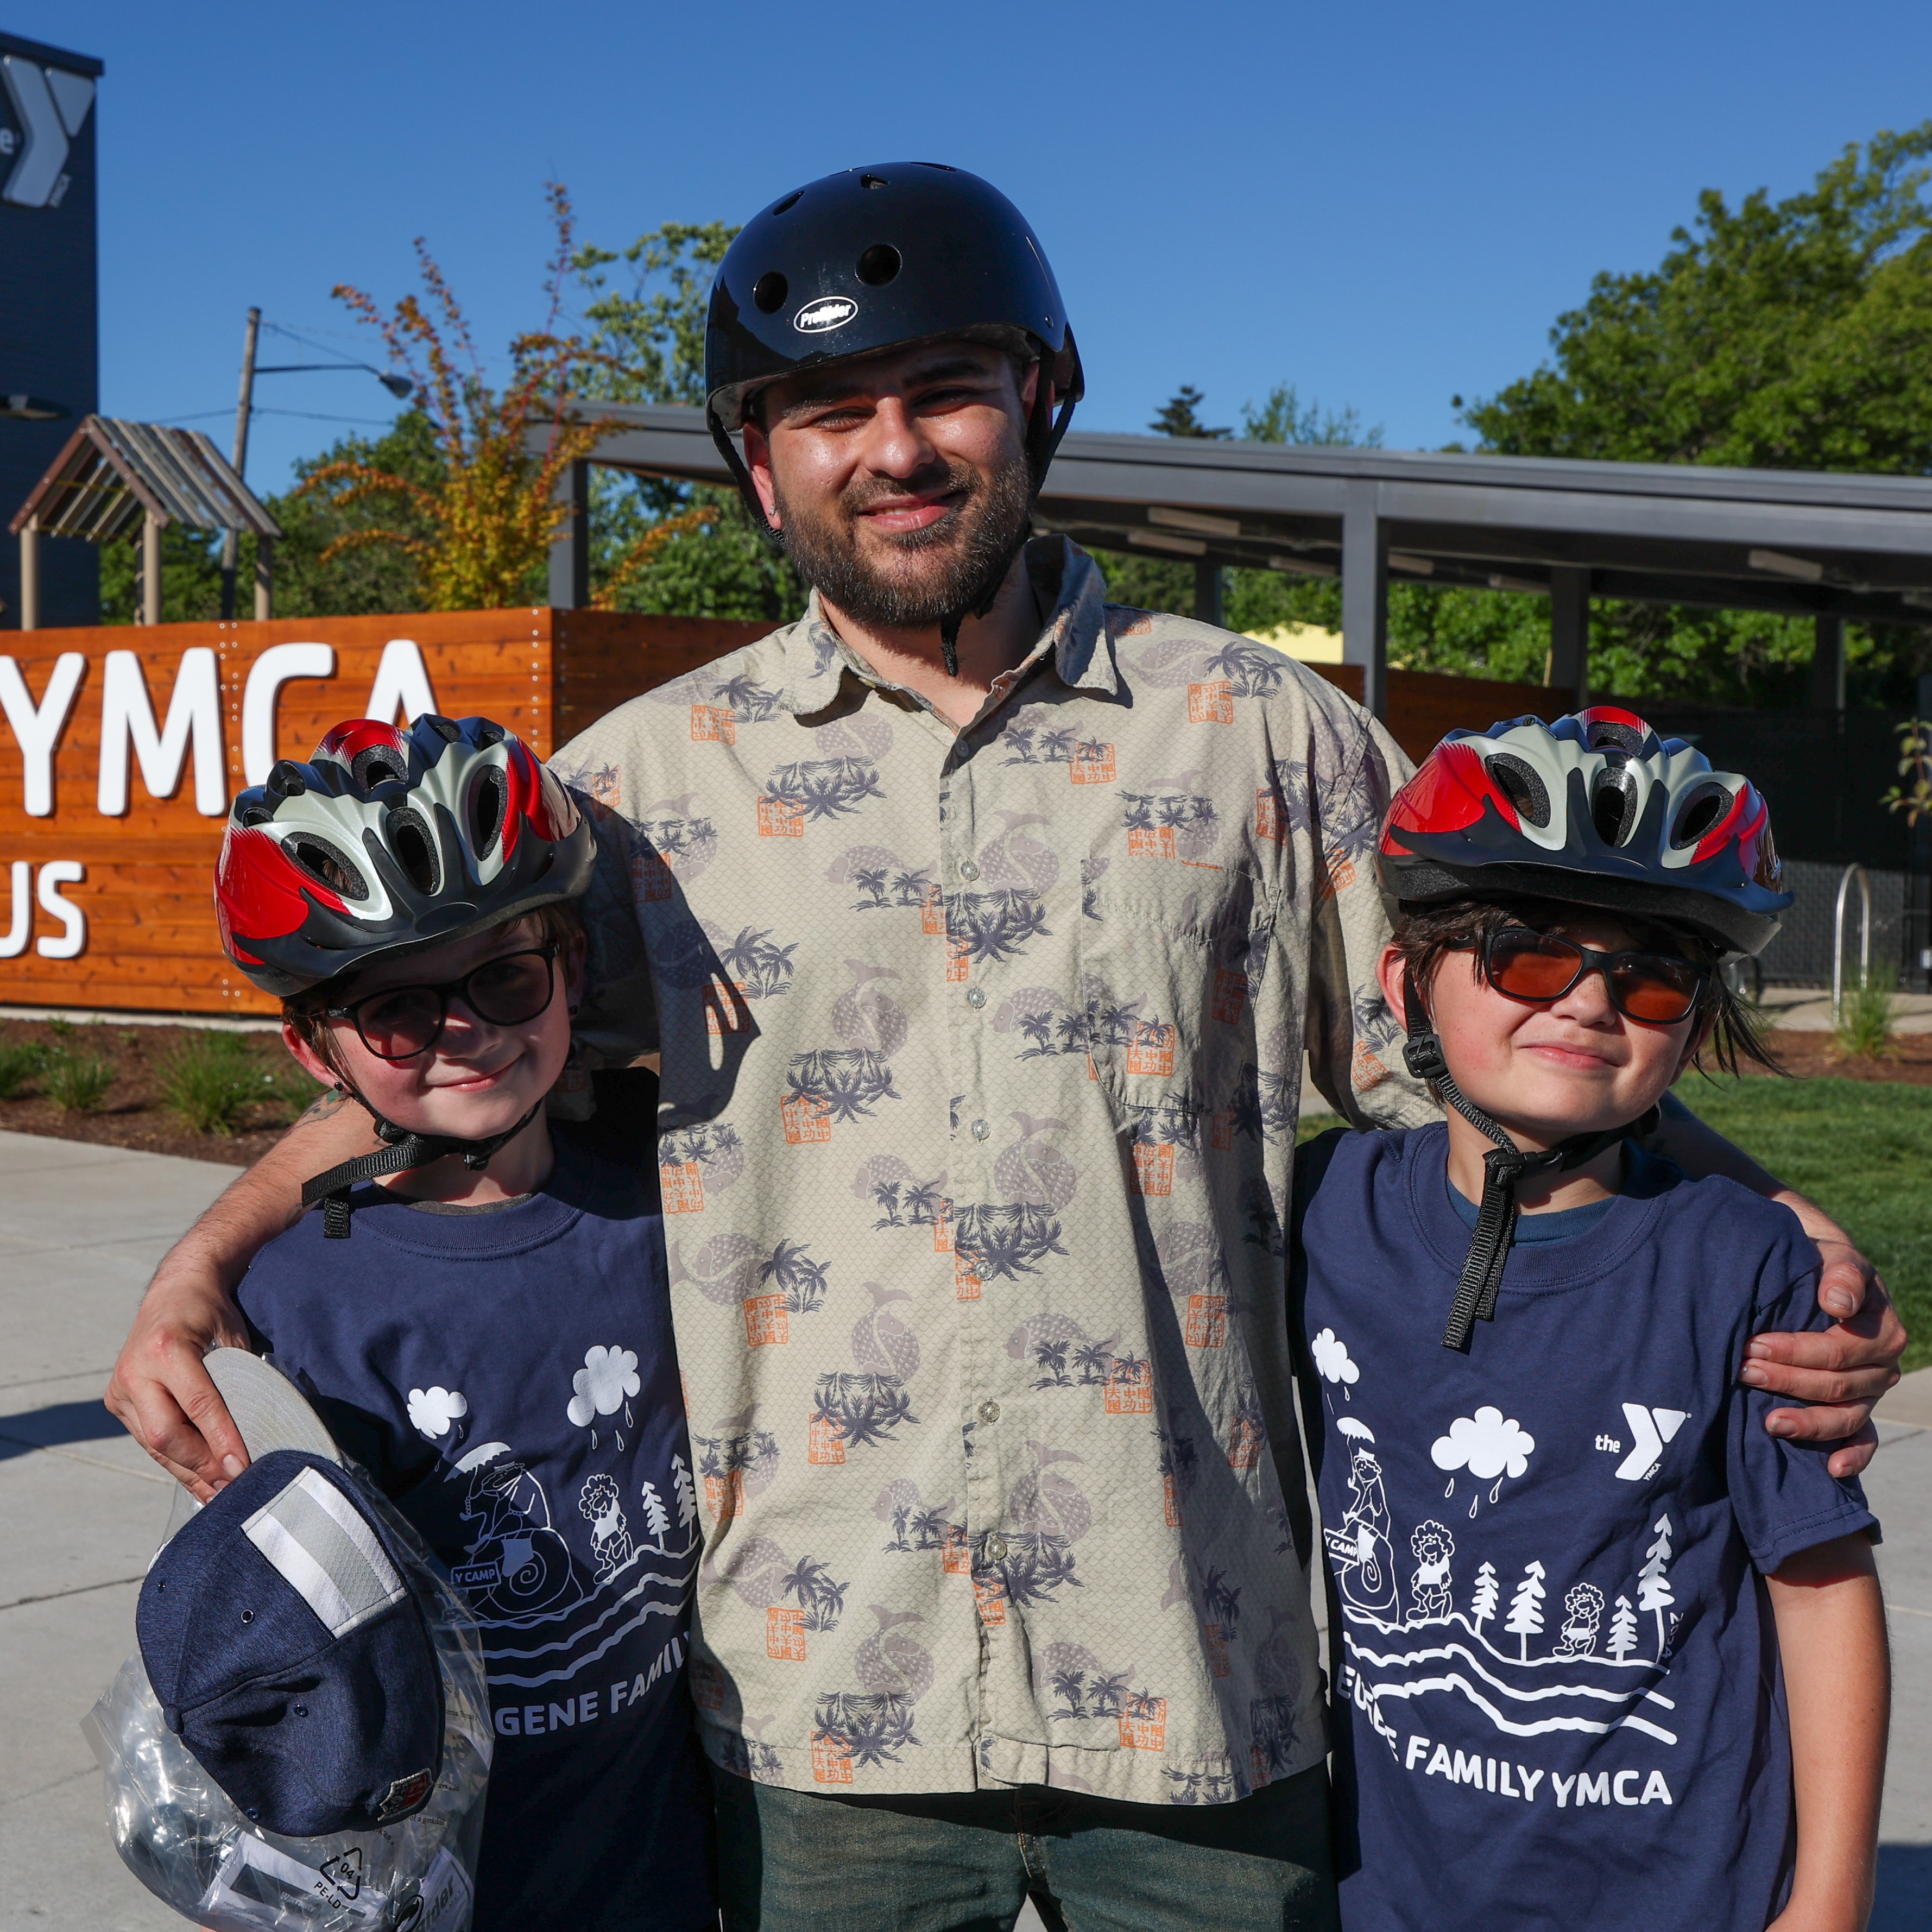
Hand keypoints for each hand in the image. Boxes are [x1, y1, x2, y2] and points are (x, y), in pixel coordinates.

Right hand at [104, 1259, 251, 1500]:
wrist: (174, 1291)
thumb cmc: (209, 1312)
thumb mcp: (231, 1336)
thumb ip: (237, 1380)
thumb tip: (254, 1434)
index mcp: (165, 1349)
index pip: (198, 1405)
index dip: (222, 1440)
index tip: (243, 1467)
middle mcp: (135, 1371)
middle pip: (166, 1434)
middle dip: (201, 1465)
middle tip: (234, 1487)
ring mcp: (120, 1389)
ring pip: (154, 1444)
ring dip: (188, 1471)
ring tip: (219, 1494)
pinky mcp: (117, 1402)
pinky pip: (147, 1440)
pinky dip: (175, 1461)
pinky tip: (198, 1479)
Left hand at [1742, 1237, 1905, 1479]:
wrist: (1817, 1271)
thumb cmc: (1821, 1264)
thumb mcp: (1833, 1257)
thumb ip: (1842, 1274)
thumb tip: (1838, 1303)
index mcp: (1880, 1329)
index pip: (1837, 1350)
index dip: (1794, 1351)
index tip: (1753, 1345)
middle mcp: (1880, 1364)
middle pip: (1835, 1385)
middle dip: (1786, 1381)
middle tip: (1743, 1371)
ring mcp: (1870, 1391)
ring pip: (1845, 1415)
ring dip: (1807, 1422)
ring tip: (1769, 1423)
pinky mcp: (1859, 1409)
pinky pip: (1864, 1439)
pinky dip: (1853, 1457)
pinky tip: (1832, 1470)